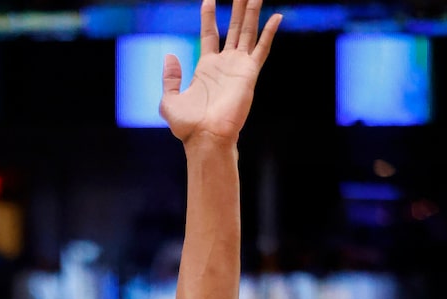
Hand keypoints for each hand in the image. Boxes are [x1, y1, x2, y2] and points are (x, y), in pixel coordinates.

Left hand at [161, 0, 280, 145]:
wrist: (206, 138)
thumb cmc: (188, 126)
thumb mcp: (169, 101)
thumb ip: (170, 78)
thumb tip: (170, 55)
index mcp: (206, 67)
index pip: (210, 33)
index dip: (209, 16)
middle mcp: (225, 64)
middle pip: (233, 27)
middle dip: (237, 8)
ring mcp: (238, 67)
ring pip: (248, 31)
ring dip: (252, 11)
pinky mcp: (249, 73)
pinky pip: (262, 48)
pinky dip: (270, 32)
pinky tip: (277, 16)